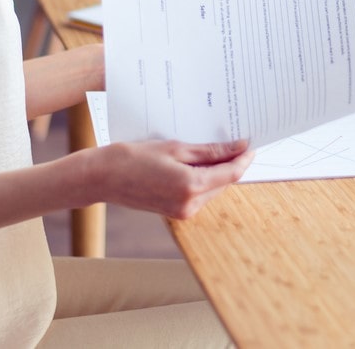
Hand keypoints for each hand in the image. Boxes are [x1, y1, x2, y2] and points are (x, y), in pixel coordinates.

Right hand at [74, 138, 253, 218]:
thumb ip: (210, 152)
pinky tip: (195, 163)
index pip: (231, 174)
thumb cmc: (134, 158)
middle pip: (224, 182)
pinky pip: (199, 194)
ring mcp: (183, 212)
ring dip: (216, 172)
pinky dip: (202, 179)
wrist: (103, 177)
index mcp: (191, 187)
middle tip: (232, 141)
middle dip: (230, 164)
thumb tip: (238, 148)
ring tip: (210, 149)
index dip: (243, 158)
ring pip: (213, 189)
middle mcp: (190, 205)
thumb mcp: (175, 148)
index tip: (250, 144)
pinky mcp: (176, 213)